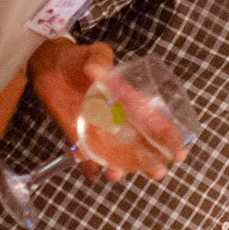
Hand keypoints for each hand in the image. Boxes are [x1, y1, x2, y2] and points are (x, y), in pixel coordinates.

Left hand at [25, 41, 186, 182]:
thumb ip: (98, 59)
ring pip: (116, 157)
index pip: (156, 124)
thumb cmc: (78, 58)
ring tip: (116, 173)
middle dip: (152, 164)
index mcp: (130, 103)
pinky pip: (86, 157)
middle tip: (157, 173)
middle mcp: (118, 121)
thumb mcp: (94, 54)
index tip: (178, 153)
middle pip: (141, 148)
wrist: (50, 66)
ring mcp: (98, 131)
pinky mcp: (78, 135)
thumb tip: (95, 70)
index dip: (170, 140)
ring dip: (119, 169)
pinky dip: (89, 169)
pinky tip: (92, 175)